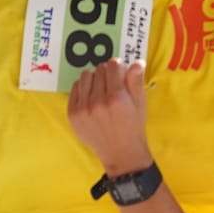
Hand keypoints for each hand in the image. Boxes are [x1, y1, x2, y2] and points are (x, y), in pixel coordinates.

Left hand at [67, 59, 152, 174]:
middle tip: (112, 83)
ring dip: (94, 78)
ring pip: (85, 76)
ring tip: (101, 88)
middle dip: (107, 72)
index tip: (120, 73)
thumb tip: (136, 62)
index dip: (118, 66)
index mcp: (116, 98)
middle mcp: (98, 102)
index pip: (113, 66)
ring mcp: (83, 108)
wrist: (119, 151)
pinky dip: (83, 88)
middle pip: (99, 69)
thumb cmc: (132, 126)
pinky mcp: (73, 114)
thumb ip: (136, 81)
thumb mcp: (140, 103)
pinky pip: (75, 88)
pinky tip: (91, 96)